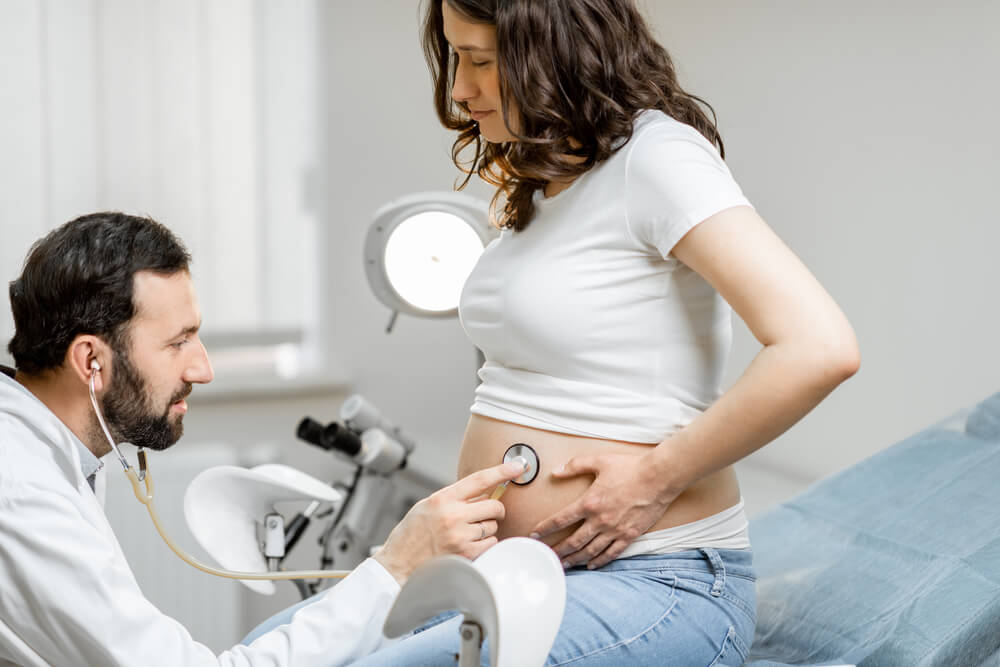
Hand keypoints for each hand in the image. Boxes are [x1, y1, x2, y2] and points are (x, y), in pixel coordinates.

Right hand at [373, 459, 525, 584]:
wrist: (399, 563)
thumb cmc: (412, 533)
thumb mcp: (428, 505)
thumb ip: (455, 497)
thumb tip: (484, 492)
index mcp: (443, 498)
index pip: (480, 480)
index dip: (502, 471)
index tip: (517, 466)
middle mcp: (453, 516)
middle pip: (494, 506)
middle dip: (495, 509)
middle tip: (486, 513)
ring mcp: (460, 536)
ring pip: (492, 526)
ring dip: (486, 528)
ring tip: (466, 532)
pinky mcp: (466, 554)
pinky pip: (490, 543)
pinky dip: (484, 543)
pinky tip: (468, 544)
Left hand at [529, 452, 676, 569]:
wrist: (658, 478)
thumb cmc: (629, 467)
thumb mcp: (599, 461)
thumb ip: (574, 465)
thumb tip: (555, 471)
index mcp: (589, 503)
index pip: (560, 520)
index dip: (545, 528)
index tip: (534, 535)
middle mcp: (600, 520)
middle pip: (573, 541)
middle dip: (558, 551)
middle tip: (546, 557)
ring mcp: (615, 530)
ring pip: (590, 551)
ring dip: (575, 560)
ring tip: (564, 565)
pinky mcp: (629, 535)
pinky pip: (611, 553)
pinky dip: (599, 561)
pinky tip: (591, 565)